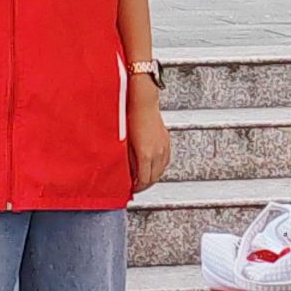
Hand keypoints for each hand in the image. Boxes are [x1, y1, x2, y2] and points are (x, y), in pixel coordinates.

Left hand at [128, 80, 170, 194]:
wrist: (142, 102)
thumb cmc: (130, 117)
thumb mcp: (124, 143)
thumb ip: (126, 160)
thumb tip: (125, 171)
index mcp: (145, 155)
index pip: (144, 180)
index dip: (137, 188)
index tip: (132, 189)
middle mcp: (157, 153)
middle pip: (154, 178)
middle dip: (145, 185)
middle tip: (137, 187)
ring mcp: (163, 147)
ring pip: (161, 170)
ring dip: (153, 176)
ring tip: (144, 178)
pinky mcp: (166, 141)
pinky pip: (165, 161)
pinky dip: (159, 167)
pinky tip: (153, 166)